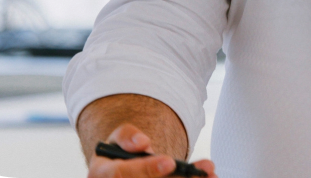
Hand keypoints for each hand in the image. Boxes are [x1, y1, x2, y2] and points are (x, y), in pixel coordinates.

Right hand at [87, 123, 217, 177]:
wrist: (118, 168)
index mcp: (101, 175)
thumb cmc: (119, 152)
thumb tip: (142, 142)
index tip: (169, 161)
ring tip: (209, 174)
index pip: (122, 175)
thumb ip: (127, 136)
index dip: (148, 170)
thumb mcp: (117, 137)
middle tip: (198, 172)